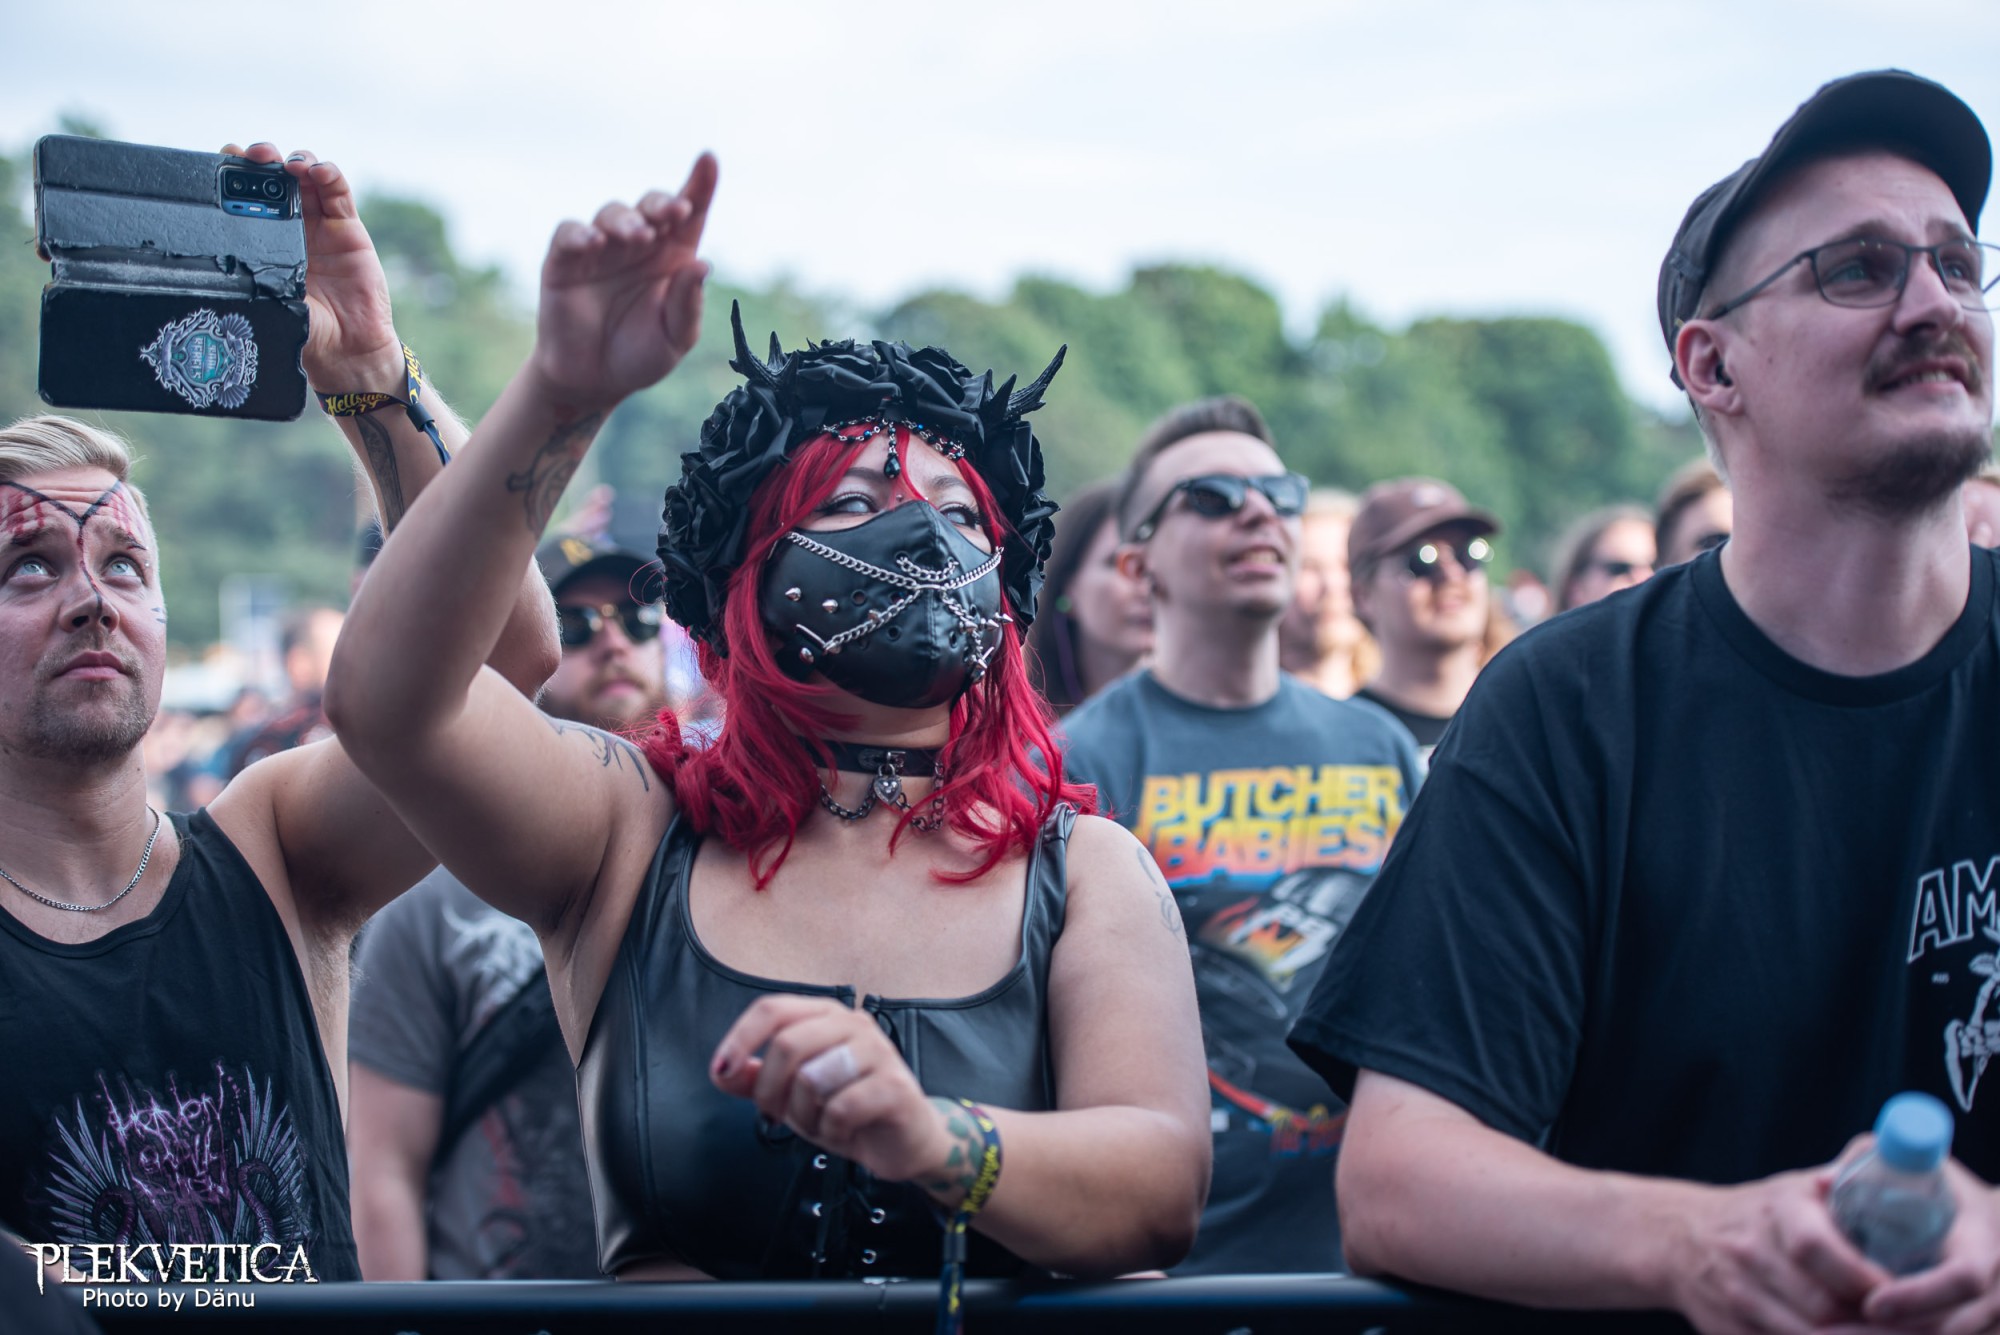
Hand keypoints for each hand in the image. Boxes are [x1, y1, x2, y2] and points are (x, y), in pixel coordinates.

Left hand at [223, 143, 401, 390]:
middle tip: (254, 156)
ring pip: (305, 177)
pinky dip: (328, 174)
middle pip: (273, 178)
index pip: (245, 197)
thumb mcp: (267, 301)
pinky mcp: (348, 227)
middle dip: (262, 159)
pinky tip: (318, 171)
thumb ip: (250, 277)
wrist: (347, 349)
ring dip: (295, 160)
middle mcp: (290, 226)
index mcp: (263, 241)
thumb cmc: (305, 330)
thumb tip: (214, 260)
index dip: (234, 175)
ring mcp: (320, 224)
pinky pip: (338, 191)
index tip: (223, 164)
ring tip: (287, 163)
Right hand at [528, 153, 716, 412]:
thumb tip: (702, 265)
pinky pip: (569, 234)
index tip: (709, 160)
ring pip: (612, 213)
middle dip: (662, 203)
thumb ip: (688, 304)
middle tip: (674, 213)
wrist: (593, 382)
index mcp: (673, 257)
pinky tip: (594, 242)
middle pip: (651, 206)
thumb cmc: (640, 355)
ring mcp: (601, 250)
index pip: (689, 213)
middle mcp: (639, 245)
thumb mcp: (675, 338)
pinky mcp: (564, 262)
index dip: (699, 184)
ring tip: (637, 237)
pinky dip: (580, 233)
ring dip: (626, 219)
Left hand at [711, 994, 956, 1186]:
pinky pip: (841, 1108)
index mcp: (825, 1015)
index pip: (773, 1009)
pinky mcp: (895, 1086)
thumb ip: (756, 1080)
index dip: (741, 1038)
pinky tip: (844, 1132)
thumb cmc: (847, 1110)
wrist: (902, 1142)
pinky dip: (831, 1130)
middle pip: (788, 1044)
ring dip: (804, 1115)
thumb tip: (721, 1071)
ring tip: (819, 1124)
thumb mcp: (792, 1095)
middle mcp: (853, 1023)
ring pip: (812, 1078)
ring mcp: (879, 1051)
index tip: (722, 1070)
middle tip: (778, 1116)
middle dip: (771, 1091)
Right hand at [1667, 1163, 1887, 1334]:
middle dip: (1870, 1323)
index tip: (1899, 1292)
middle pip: (1821, 1307)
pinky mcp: (1729, 1331)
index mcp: (1775, 1210)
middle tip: (1904, 1325)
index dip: (1865, 1278)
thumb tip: (1889, 1158)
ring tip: (1879, 1334)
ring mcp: (1737, 1295)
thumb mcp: (1795, 1188)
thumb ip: (1846, 1180)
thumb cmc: (1760, 1214)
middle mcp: (1749, 1252)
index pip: (1815, 1247)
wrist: (1679, 1236)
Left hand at [1854, 1160, 1999, 1334]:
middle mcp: (1999, 1286)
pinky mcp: (1989, 1331)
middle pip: (1951, 1327)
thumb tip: (1823, 1183)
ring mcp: (1998, 1317)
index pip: (1965, 1277)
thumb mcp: (1914, 1167)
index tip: (1871, 1304)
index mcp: (1985, 1240)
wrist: (1992, 1227)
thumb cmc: (1943, 1190)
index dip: (1920, 1295)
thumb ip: (1870, 1166)